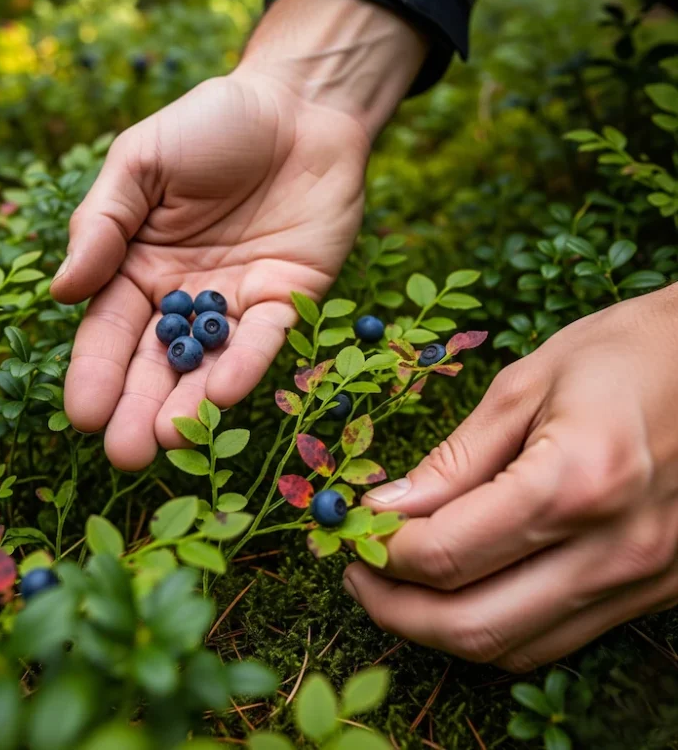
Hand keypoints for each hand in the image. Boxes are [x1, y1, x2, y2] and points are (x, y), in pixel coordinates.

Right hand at [51, 0, 425, 470]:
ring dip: (189, 403)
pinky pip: (264, 339)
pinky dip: (245, 364)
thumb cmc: (212, 124)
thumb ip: (103, 223)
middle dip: (139, 407)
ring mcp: (237, 302)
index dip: (96, 371)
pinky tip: (225, 393)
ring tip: (167, 441)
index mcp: (139, 266)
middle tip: (124, 455)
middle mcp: (186, 295)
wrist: (299, 107)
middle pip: (156, 360)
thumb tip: (63, 291)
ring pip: (209, 362)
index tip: (83, 414)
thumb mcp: (141, 161)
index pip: (110, 329)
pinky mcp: (289, 299)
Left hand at [345, 287, 677, 670]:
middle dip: (395, 610)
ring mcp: (641, 579)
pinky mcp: (654, 590)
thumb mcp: (525, 386)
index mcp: (574, 482)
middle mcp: (613, 548)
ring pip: (513, 647)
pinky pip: (555, 639)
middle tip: (356, 576)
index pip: (446, 553)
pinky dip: (495, 627)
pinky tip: (465, 591)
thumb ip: (454, 459)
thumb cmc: (624, 353)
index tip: (353, 530)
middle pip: (473, 624)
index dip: (382, 551)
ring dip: (439, 629)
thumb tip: (384, 508)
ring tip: (398, 588)